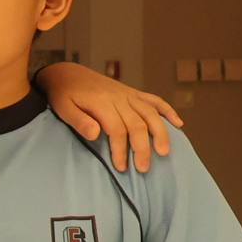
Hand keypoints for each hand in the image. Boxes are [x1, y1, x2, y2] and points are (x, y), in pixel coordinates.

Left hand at [37, 61, 181, 172]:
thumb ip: (79, 121)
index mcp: (102, 102)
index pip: (117, 130)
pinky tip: (178, 123)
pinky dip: (167, 110)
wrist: (67, 73)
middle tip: (143, 168)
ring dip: (160, 132)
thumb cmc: (64, 95)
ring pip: (150, 113)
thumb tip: (96, 135)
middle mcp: (119, 97)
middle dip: (142, 148)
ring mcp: (127, 94)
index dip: (120, 150)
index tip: (121, 167)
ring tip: (164, 152)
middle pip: (137, 124)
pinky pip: (154, 100)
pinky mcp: (131, 92)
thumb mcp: (63, 109)